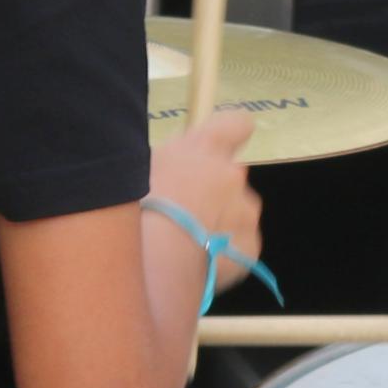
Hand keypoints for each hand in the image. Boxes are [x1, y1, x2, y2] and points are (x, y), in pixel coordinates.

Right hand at [151, 111, 262, 287]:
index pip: (236, 124)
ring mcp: (245, 211)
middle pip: (230, 177)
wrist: (155, 259)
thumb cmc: (137, 207)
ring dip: (216, 224)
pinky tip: (197, 263)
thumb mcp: (139, 169)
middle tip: (179, 214)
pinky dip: (223, 254)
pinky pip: (239, 246)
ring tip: (184, 245)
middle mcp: (233, 174)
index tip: (217, 149)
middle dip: (211, 193)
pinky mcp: (250, 247)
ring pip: (236, 213)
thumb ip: (168, 162)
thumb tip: (173, 166)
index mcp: (207, 147)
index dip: (229, 135)